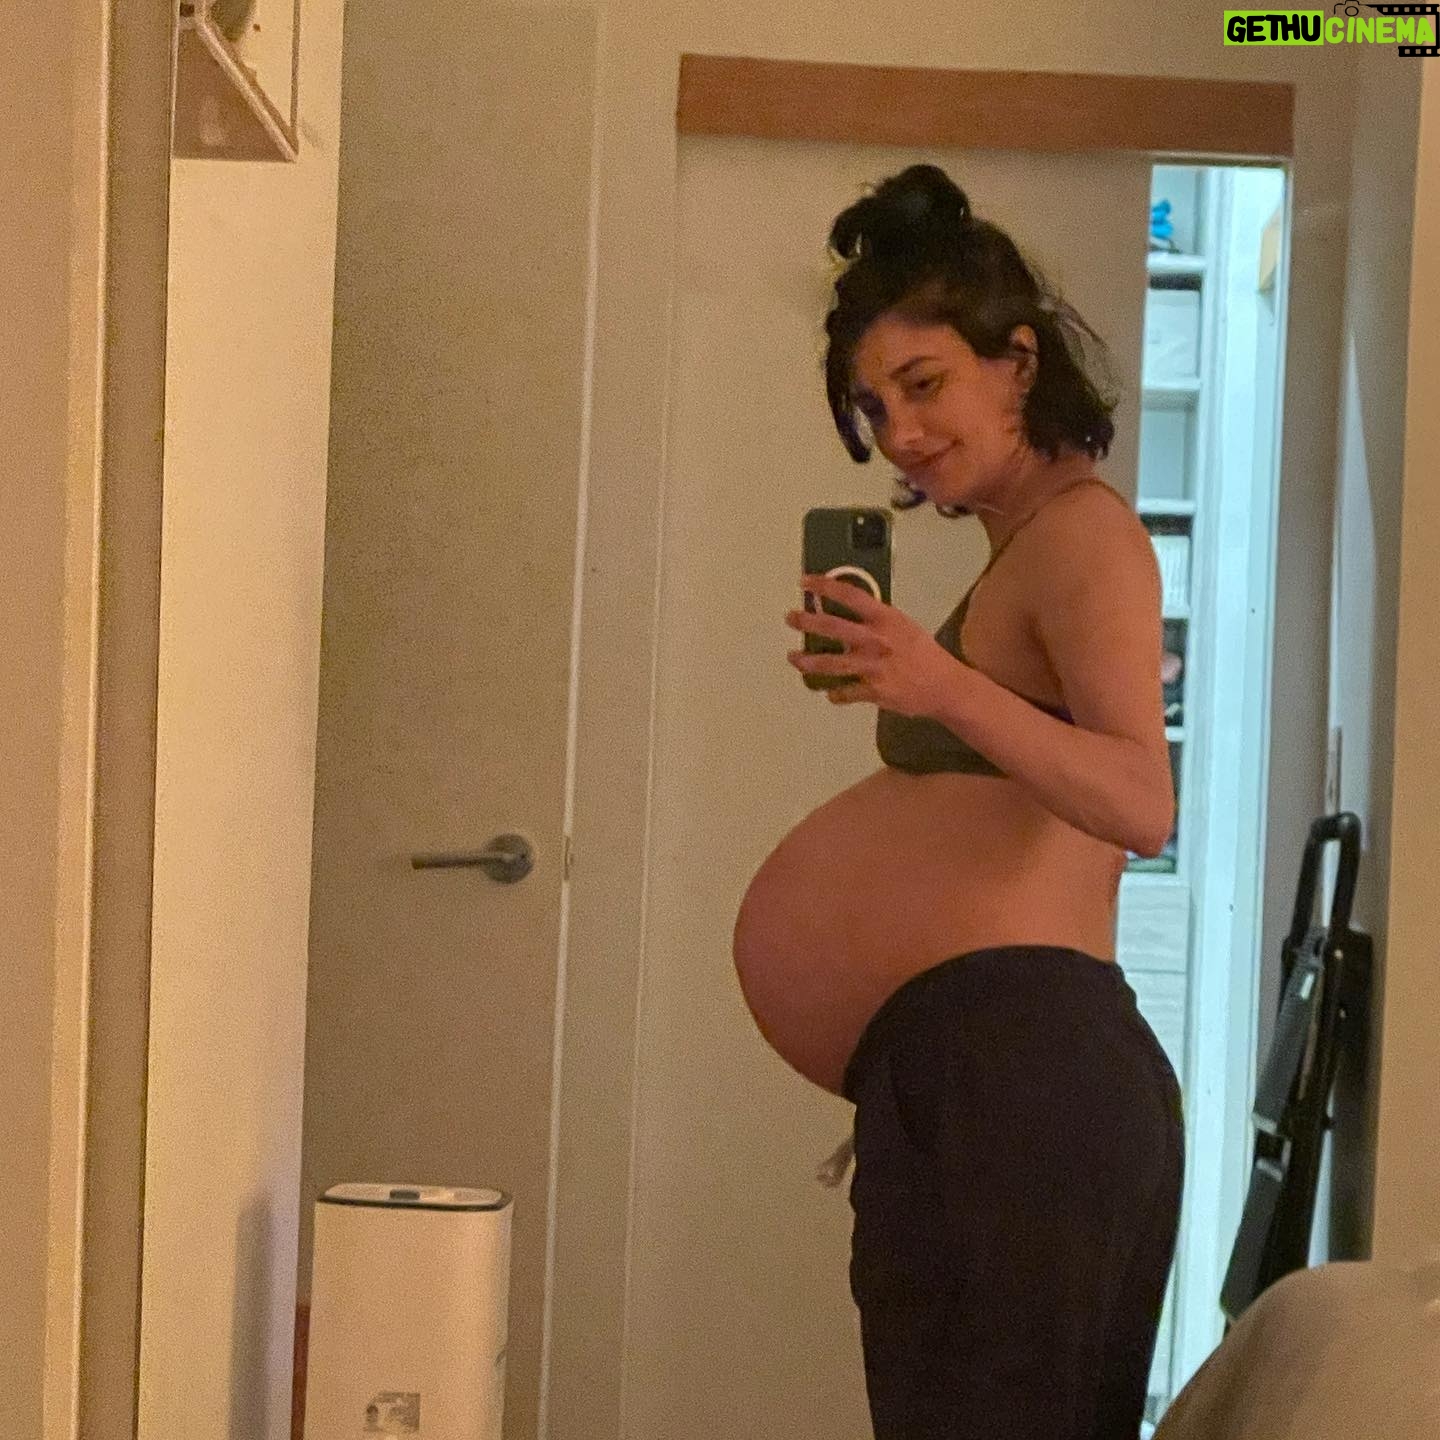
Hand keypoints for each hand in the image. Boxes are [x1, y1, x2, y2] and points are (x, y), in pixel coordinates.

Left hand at [785, 573, 966, 716]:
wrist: (945, 686)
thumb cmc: (924, 653)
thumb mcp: (903, 627)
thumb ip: (877, 622)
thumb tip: (850, 616)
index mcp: (885, 619)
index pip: (850, 595)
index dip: (824, 585)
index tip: (805, 581)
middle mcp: (875, 640)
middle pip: (832, 628)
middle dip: (806, 621)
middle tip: (790, 618)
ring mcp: (872, 667)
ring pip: (831, 663)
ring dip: (807, 661)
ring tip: (793, 658)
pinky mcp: (873, 691)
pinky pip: (845, 693)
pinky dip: (835, 694)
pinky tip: (830, 693)